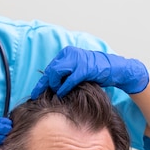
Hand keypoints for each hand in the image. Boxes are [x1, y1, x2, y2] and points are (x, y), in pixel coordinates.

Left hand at [31, 47, 148, 97]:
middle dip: (45, 84)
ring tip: (56, 93)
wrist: (115, 69)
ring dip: (54, 85)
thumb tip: (50, 85)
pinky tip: (61, 93)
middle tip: (41, 96)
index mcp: (66, 53)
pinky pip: (69, 79)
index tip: (35, 92)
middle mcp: (70, 53)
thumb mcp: (77, 70)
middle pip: (50, 70)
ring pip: (56, 72)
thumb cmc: (96, 72)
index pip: (50, 67)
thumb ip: (64, 74)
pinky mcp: (84, 68)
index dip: (41, 81)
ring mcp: (77, 60)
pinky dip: (64, 87)